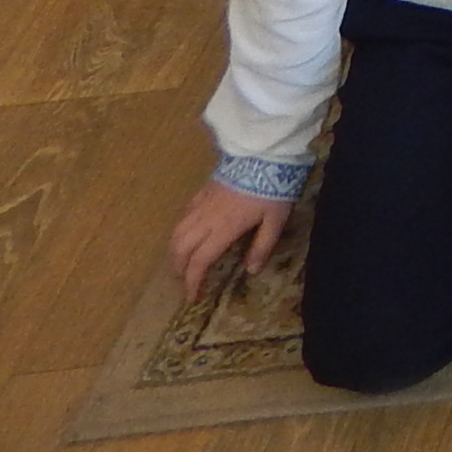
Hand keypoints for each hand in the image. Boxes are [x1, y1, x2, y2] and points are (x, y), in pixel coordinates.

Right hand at [168, 178, 289, 299]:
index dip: (192, 282)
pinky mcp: (203, 190)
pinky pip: (185, 213)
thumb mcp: (275, 220)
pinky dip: (182, 228)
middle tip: (185, 280)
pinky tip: (189, 231)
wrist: (264, 154)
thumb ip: (262, 246)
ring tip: (182, 261)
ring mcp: (201, 203)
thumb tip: (251, 271)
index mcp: (222, 230)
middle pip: (180, 249)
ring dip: (175, 250)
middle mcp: (205, 219)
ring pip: (177, 231)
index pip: (199, 262)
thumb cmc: (272, 189)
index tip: (192, 297)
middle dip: (178, 268)